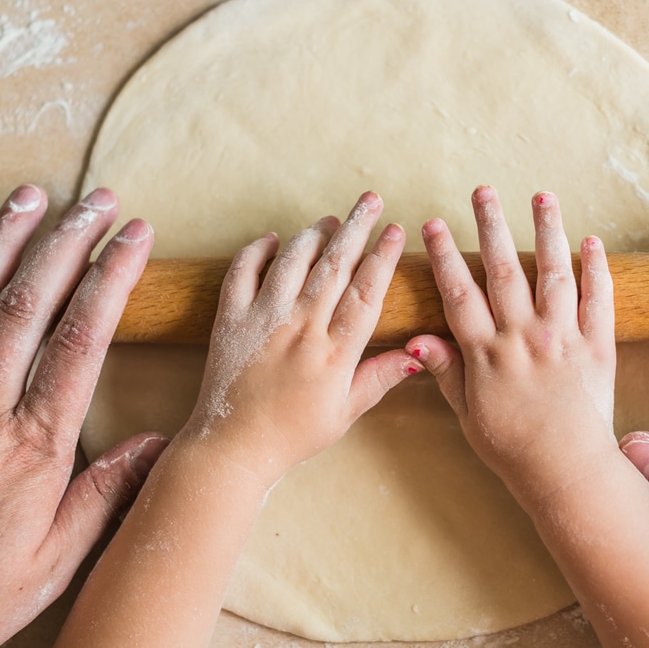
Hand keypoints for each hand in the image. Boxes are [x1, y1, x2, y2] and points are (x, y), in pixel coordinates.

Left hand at [0, 186, 168, 646]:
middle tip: (95, 199)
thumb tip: (155, 446)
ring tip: (29, 196)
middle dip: (66, 240)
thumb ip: (104, 497)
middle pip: (28, 303)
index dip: (111, 278)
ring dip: (1, 242)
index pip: (81, 340)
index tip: (134, 237)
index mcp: (32, 446)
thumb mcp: (49, 564)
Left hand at [180, 190, 419, 477]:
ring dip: (313, 234)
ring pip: (292, 262)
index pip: (365, 293)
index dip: (382, 258)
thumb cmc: (292, 435)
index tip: (396, 231)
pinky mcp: (230, 321)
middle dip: (355, 228)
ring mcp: (262, 321)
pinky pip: (242, 273)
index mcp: (333, 354)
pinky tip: (271, 240)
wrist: (232, 448)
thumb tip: (418, 354)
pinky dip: (256, 251)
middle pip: (333, 266)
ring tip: (330, 219)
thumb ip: (379, 378)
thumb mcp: (344, 413)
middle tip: (371, 200)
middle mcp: (300, 330)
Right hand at [406, 186, 616, 495]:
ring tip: (541, 197)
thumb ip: (446, 370)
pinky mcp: (598, 346)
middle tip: (483, 190)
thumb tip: (416, 338)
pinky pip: (599, 300)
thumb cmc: (511, 447)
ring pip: (553, 273)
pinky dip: (596, 268)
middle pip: (503, 270)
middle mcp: (524, 337)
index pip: (459, 293)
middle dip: (491, 226)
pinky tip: (591, 241)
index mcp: (488, 353)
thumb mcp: (467, 413)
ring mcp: (563, 338)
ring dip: (546, 231)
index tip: (433, 224)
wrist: (567, 471)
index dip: (444, 256)